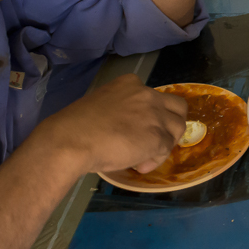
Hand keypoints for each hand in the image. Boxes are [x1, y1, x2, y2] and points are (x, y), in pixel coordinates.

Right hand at [40, 74, 186, 174]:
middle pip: (177, 107)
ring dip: (164, 143)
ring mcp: (155, 115)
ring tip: (143, 156)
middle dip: (171, 123)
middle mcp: (147, 94)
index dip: (150, 114)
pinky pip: (166, 150)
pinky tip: (139, 166)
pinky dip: (155, 160)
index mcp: (130, 83)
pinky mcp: (158, 137)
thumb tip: (126, 127)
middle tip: (157, 139)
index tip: (138, 129)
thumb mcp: (101, 104)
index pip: (153, 95)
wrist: (71, 140)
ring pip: (177, 128)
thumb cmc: (76, 126)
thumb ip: (121, 109)